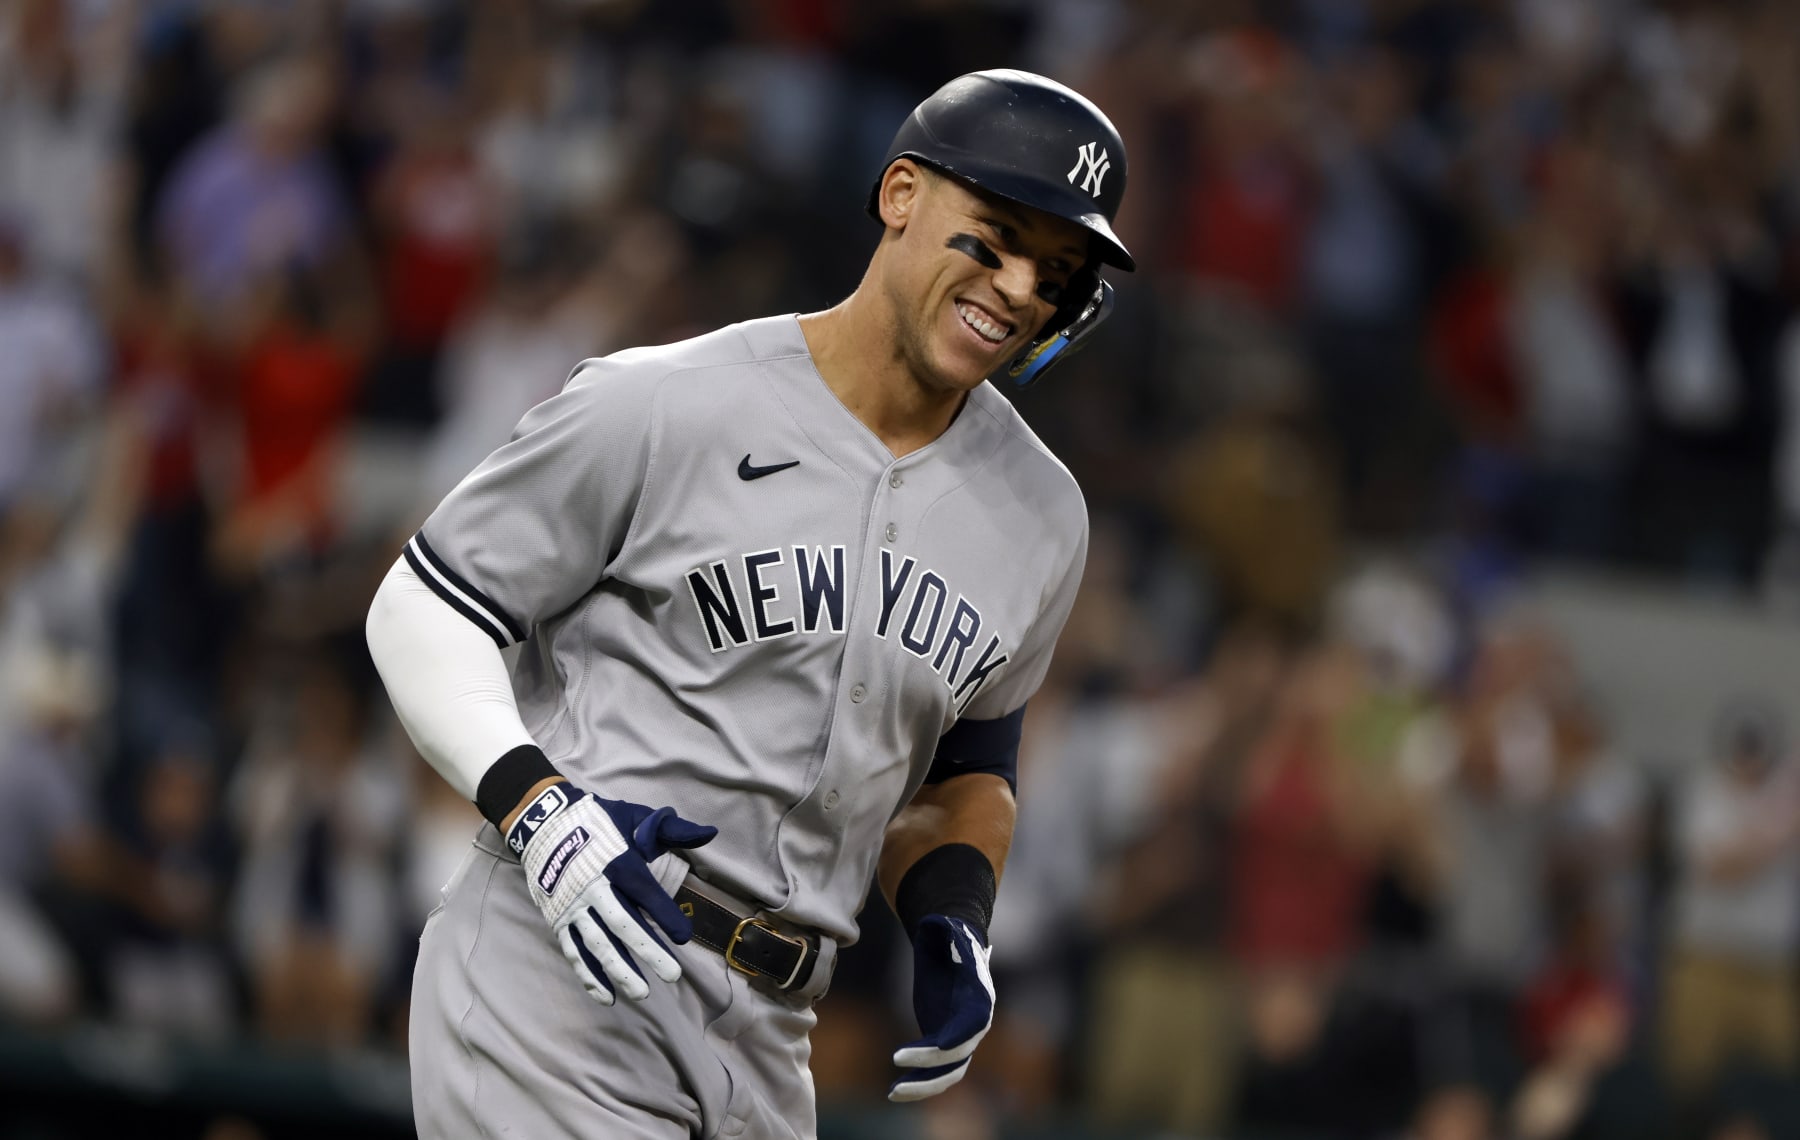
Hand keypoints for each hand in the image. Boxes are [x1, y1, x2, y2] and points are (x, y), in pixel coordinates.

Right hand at [508, 781, 716, 1003]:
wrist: (543, 824)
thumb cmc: (598, 822)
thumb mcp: (634, 817)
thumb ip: (671, 829)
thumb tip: (709, 834)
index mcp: (617, 861)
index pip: (644, 892)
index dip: (664, 914)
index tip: (684, 936)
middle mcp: (593, 887)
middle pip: (622, 924)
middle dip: (647, 951)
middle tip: (671, 975)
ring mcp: (573, 907)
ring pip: (597, 943)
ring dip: (619, 970)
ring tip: (642, 993)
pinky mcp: (557, 920)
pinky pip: (574, 951)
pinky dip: (589, 975)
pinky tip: (608, 996)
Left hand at [888, 915, 994, 1101]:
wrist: (950, 945)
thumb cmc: (948, 934)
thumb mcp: (944, 927)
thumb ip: (943, 927)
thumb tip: (938, 922)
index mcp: (979, 998)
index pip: (973, 1025)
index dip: (955, 1038)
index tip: (936, 1047)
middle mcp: (975, 1022)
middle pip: (959, 1055)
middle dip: (931, 1065)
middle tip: (897, 1061)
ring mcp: (960, 1035)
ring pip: (949, 1072)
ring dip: (924, 1086)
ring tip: (893, 1092)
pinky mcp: (944, 1041)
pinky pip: (936, 1071)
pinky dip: (918, 1083)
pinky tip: (894, 1091)